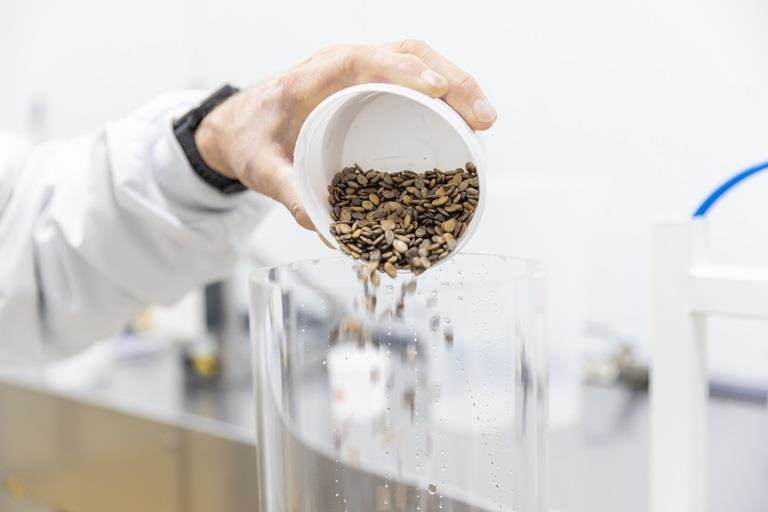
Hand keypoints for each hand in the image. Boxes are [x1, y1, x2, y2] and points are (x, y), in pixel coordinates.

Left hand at [195, 40, 496, 228]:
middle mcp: (345, 65)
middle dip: (451, 80)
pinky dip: (446, 96)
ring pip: (420, 62)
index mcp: (316, 75)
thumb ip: (286, 193)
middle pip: (408, 54)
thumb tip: (325, 227)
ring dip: (457, 86)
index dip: (403, 70)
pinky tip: (465, 121)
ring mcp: (363, 72)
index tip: (436, 89)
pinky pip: (417, 80)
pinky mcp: (374, 86)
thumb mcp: (261, 168)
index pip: (363, 59)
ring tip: (485, 120)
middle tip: (481, 116)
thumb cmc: (252, 138)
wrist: (242, 125)